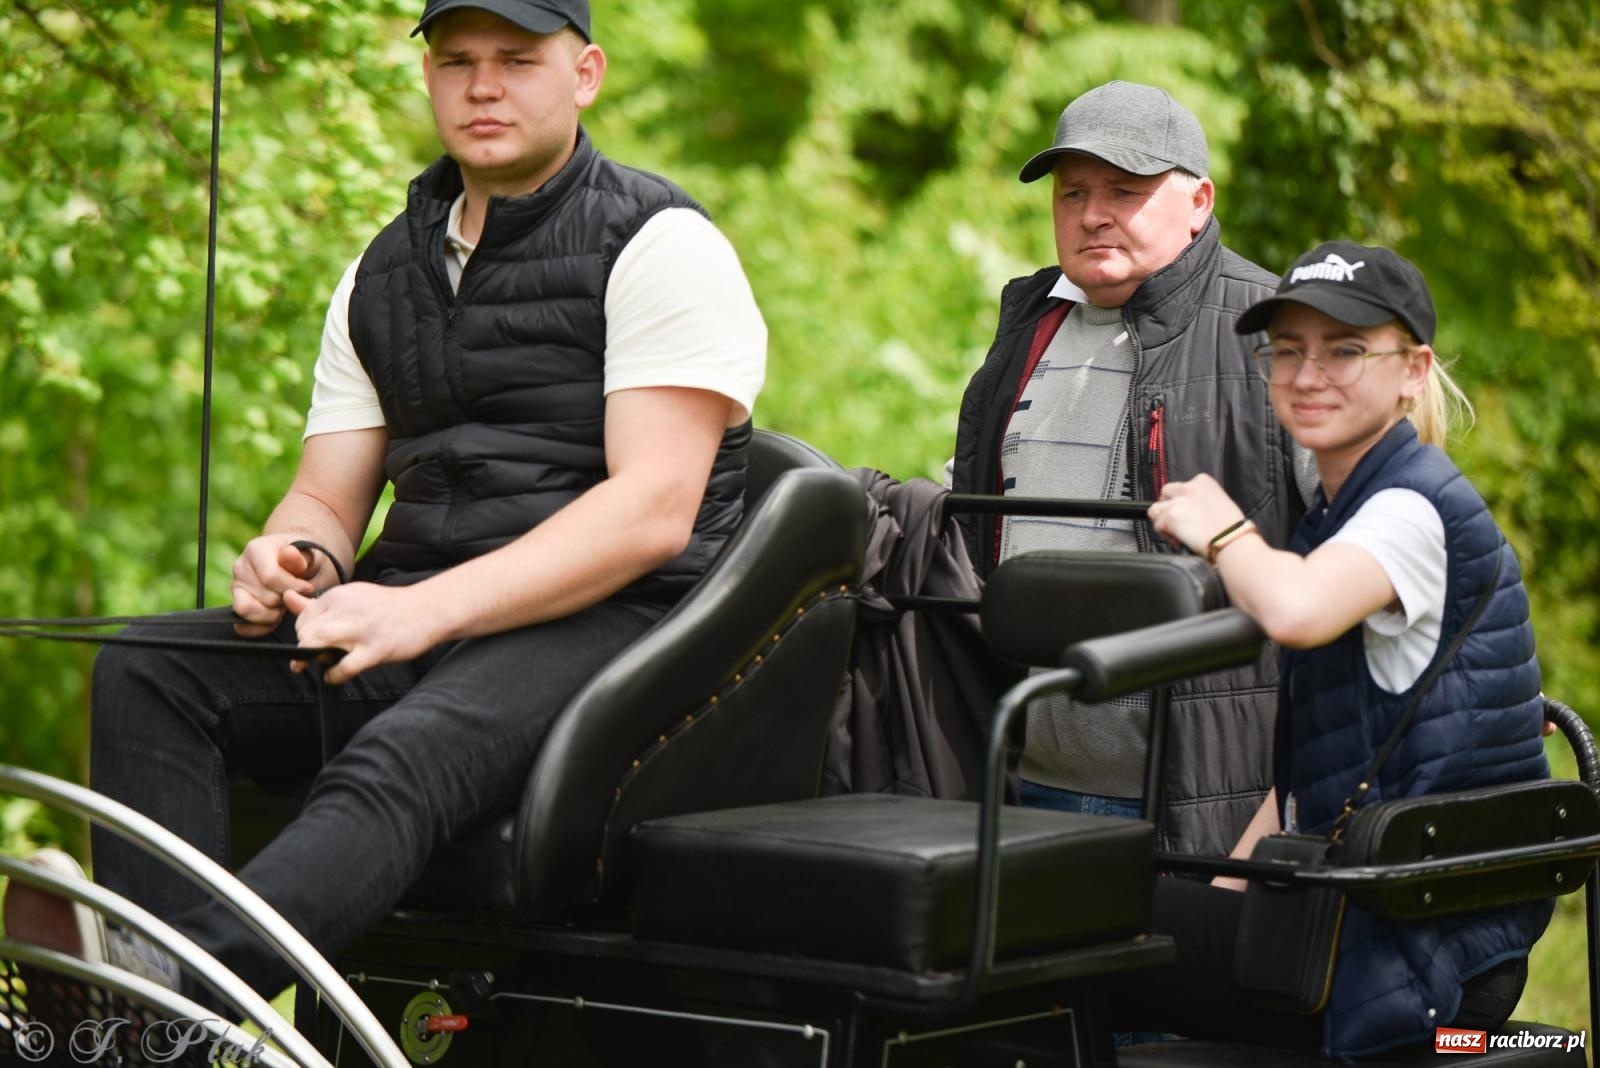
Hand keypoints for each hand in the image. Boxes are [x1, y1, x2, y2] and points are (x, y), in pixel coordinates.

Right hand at [232, 536, 320, 636]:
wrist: (298, 566)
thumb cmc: (305, 560)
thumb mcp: (309, 555)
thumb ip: (300, 557)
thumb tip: (289, 554)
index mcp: (256, 549)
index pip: (270, 577)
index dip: (294, 588)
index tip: (308, 588)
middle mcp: (240, 568)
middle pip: (264, 597)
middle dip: (286, 601)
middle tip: (296, 596)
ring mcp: (236, 588)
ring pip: (247, 611)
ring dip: (272, 614)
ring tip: (285, 606)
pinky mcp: (236, 606)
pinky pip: (241, 627)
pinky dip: (260, 628)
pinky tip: (276, 619)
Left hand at [284, 583, 437, 683]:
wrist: (427, 610)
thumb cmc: (386, 608)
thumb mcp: (350, 597)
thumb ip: (317, 603)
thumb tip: (286, 597)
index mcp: (339, 595)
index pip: (303, 618)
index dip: (303, 634)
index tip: (315, 642)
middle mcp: (347, 609)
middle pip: (306, 632)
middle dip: (305, 648)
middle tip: (318, 656)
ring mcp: (361, 630)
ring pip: (318, 643)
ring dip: (313, 658)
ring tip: (323, 663)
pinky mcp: (376, 649)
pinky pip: (344, 667)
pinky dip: (334, 675)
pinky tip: (337, 675)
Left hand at [1147, 475, 1246, 557]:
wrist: (1232, 540)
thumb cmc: (1232, 528)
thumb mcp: (1219, 502)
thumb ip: (1201, 501)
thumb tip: (1190, 511)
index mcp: (1203, 481)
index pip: (1181, 487)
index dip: (1182, 503)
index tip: (1188, 515)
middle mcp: (1189, 487)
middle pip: (1165, 494)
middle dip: (1168, 508)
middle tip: (1177, 523)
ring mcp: (1178, 501)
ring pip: (1155, 509)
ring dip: (1163, 521)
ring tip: (1177, 532)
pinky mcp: (1170, 515)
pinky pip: (1157, 526)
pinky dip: (1166, 535)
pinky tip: (1180, 540)